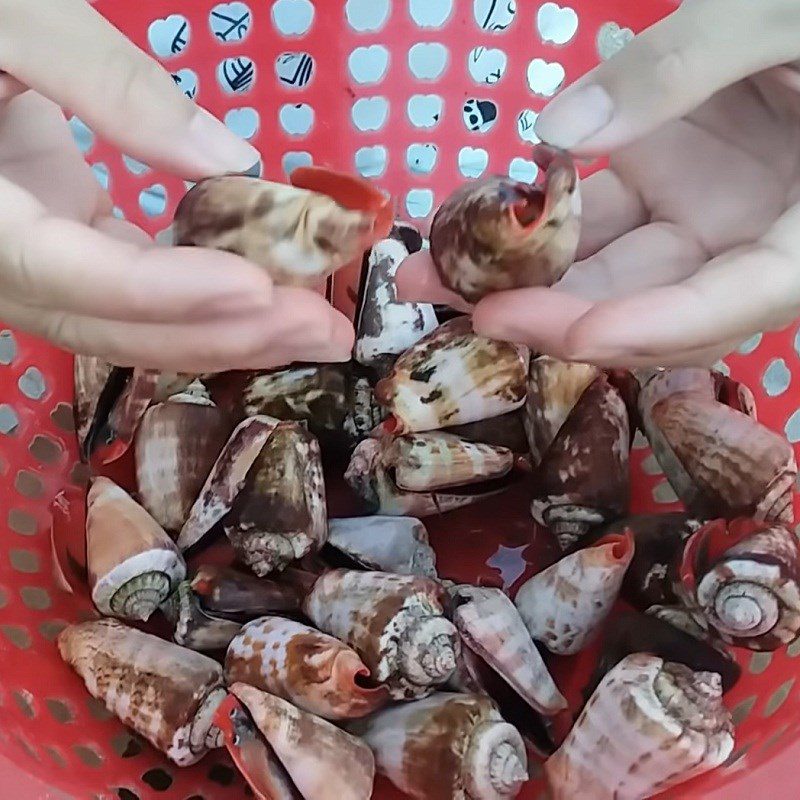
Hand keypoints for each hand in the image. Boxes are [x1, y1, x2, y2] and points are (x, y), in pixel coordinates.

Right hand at [0, 0, 353, 371]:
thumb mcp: (12, 21)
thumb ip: (107, 81)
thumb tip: (231, 160)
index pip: (73, 273)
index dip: (168, 290)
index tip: (260, 287)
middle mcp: (2, 260)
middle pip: (115, 326)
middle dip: (226, 334)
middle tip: (325, 331)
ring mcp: (35, 260)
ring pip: (130, 326)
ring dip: (229, 332)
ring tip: (317, 329)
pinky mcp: (65, 245)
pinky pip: (137, 295)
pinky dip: (204, 300)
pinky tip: (267, 297)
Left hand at [398, 0, 799, 366]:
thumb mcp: (779, 19)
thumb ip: (683, 66)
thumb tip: (556, 129)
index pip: (729, 304)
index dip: (651, 328)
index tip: (574, 335)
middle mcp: (745, 239)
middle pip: (643, 305)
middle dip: (545, 313)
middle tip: (449, 296)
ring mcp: (701, 212)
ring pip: (607, 271)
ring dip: (521, 277)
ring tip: (434, 267)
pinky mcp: (665, 181)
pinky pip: (595, 219)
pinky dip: (539, 221)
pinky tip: (479, 217)